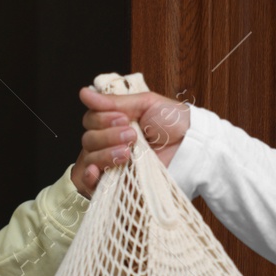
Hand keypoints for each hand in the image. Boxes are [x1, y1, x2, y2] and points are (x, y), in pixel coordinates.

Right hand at [76, 86, 191, 191]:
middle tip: (132, 136)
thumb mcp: (145, 104)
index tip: (123, 119)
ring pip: (90, 157)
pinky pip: (91, 182)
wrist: (191, 147)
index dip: (102, 119)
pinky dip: (89, 175)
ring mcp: (112, 163)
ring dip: (106, 153)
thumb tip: (84, 93)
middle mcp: (109, 141)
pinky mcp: (117, 183)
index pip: (90, 120)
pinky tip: (97, 171)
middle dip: (108, 136)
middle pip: (88, 139)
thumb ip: (114, 102)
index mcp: (115, 122)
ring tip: (129, 152)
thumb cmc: (174, 123)